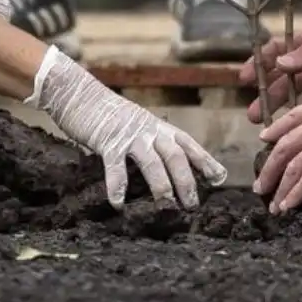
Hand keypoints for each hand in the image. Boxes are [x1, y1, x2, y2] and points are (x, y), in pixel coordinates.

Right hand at [30, 47, 228, 209]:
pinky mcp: (107, 141)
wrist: (81, 94)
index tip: (220, 178)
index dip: (205, 161)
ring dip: (161, 186)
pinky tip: (118, 204)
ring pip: (152, 162)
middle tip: (193, 205)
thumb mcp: (139, 125)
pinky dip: (117, 186)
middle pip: (176, 156)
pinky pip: (115, 166)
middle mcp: (150, 131)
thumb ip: (153, 142)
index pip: (189, 145)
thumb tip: (167, 168)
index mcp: (159, 127)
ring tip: (167, 207)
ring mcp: (129, 136)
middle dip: (187, 181)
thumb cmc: (111, 115)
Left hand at [253, 93, 301, 214]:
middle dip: (269, 169)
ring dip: (280, 188)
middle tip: (260, 187)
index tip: (264, 140)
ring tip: (273, 205)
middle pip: (284, 148)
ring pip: (292, 167)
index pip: (291, 118)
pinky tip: (288, 206)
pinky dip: (295, 194)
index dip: (275, 130)